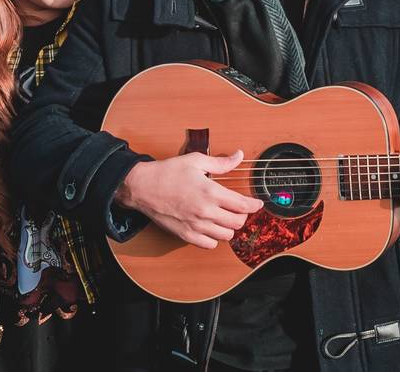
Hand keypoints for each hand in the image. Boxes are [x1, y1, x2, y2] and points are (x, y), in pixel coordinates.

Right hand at [116, 150, 263, 248]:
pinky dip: (214, 238)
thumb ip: (220, 163)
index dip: (254, 205)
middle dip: (243, 216)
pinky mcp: (186, 235)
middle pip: (238, 222)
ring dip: (229, 227)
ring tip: (224, 217)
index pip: (242, 205)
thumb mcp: (195, 161)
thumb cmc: (167, 172)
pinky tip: (211, 227)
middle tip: (238, 208)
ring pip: (226, 235)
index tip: (257, 203)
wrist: (142, 187)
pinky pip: (210, 244)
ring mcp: (196, 226)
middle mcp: (205, 211)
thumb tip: (238, 156)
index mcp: (210, 192)